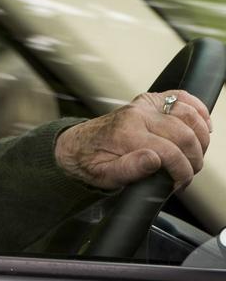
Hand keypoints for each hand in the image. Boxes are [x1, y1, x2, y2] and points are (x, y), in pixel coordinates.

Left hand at [55, 90, 211, 191]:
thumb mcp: (104, 175)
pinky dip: (198, 110)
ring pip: (188, 115)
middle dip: (194, 158)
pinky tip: (204, 126)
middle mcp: (136, 115)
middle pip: (184, 134)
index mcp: (125, 134)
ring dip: (201, 138)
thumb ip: (129, 169)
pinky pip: (181, 97)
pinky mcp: (149, 101)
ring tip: (193, 156)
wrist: (76, 145)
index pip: (169, 152)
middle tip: (188, 172)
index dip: (182, 172)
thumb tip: (154, 160)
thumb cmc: (91, 162)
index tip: (180, 183)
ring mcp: (144, 105)